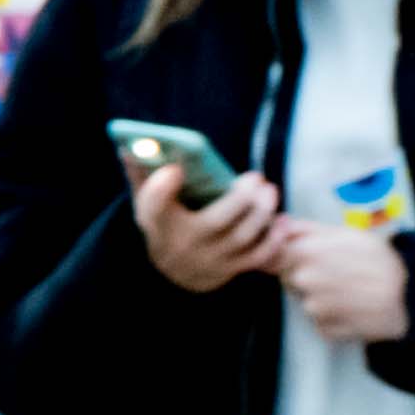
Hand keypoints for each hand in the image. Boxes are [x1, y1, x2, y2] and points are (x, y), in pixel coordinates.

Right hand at [130, 157, 283, 294]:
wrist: (172, 270)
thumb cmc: (164, 222)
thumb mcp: (147, 201)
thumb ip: (142, 173)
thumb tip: (131, 144)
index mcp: (158, 222)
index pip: (154, 206)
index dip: (161, 188)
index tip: (174, 169)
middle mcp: (183, 245)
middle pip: (214, 223)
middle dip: (240, 199)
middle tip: (257, 177)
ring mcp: (209, 261)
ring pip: (241, 238)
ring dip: (261, 214)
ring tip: (270, 192)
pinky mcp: (230, 270)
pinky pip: (258, 257)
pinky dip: (274, 239)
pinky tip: (282, 221)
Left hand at [278, 219, 409, 342]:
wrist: (410, 294)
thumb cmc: (379, 261)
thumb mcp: (346, 233)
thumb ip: (307, 228)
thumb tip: (278, 223)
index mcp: (307, 252)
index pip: (278, 254)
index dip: (294, 255)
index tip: (311, 257)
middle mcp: (306, 280)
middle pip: (291, 279)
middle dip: (308, 276)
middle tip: (338, 274)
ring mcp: (315, 308)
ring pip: (307, 302)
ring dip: (322, 299)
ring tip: (350, 292)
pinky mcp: (327, 331)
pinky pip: (322, 324)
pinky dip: (334, 319)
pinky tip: (353, 309)